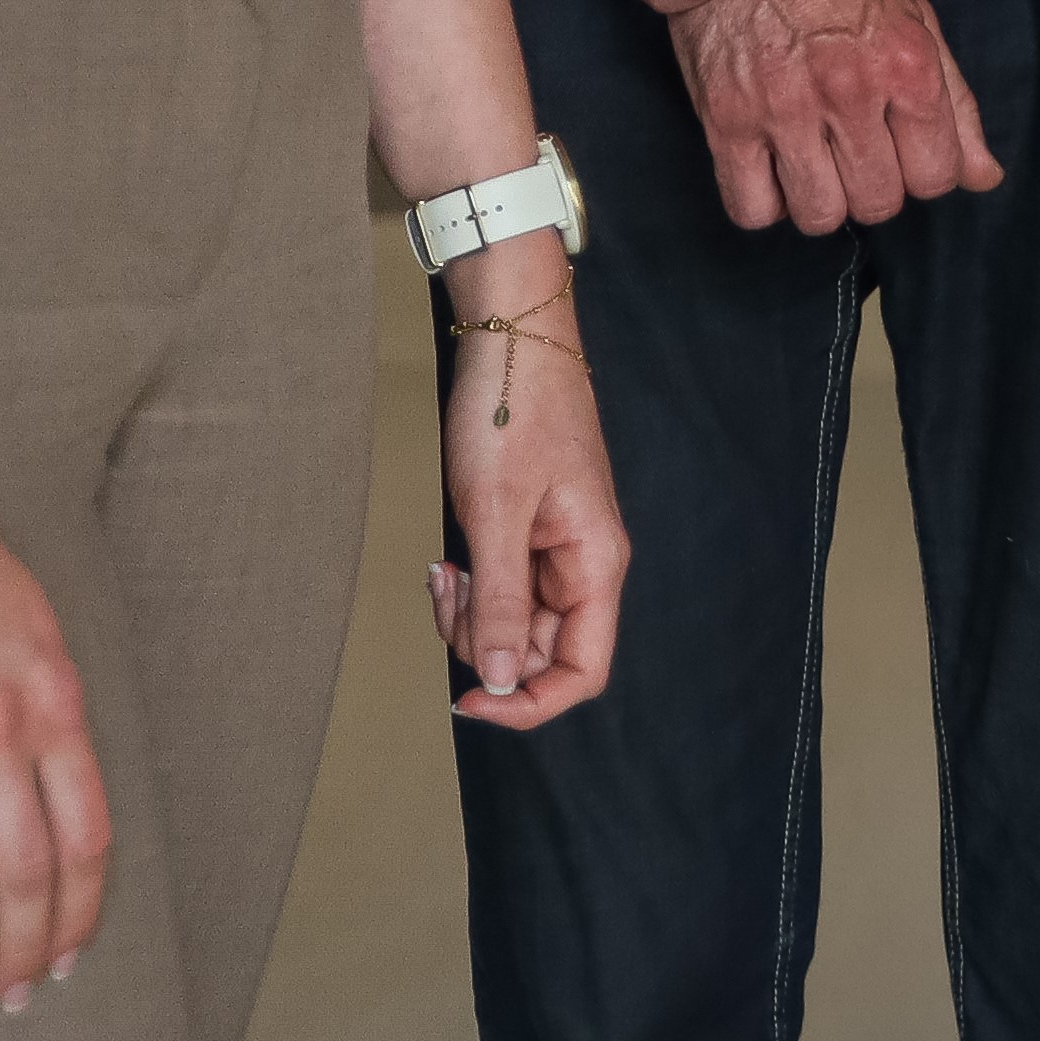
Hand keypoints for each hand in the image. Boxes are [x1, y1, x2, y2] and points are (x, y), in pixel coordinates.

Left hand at [426, 244, 627, 728]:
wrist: (510, 339)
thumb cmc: (511, 413)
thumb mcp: (495, 513)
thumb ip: (501, 602)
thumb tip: (500, 681)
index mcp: (594, 564)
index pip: (582, 670)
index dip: (529, 702)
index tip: (469, 700)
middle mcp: (582, 564)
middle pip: (537, 651)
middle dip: (482, 640)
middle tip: (448, 589)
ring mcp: (555, 548)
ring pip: (513, 623)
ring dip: (470, 612)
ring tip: (445, 566)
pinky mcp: (529, 531)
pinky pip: (501, 587)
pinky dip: (470, 585)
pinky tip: (448, 557)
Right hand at [665, 0, 1005, 233]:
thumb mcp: (914, 18)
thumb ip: (956, 102)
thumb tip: (985, 176)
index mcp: (907, 63)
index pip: (937, 175)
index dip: (922, 171)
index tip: (902, 150)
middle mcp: (850, 89)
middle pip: (878, 202)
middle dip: (872, 186)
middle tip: (855, 151)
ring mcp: (785, 107)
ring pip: (820, 216)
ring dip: (820, 199)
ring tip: (812, 161)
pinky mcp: (725, 118)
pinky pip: (752, 209)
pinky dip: (763, 202)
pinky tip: (769, 167)